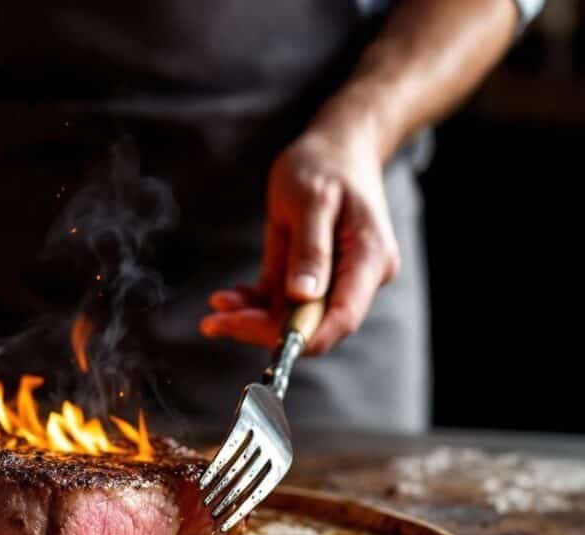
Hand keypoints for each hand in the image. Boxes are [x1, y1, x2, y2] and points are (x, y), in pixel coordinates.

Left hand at [201, 126, 400, 354]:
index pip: (340, 318)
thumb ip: (310, 249)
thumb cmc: (325, 166)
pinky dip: (252, 305)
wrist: (334, 149)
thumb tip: (303, 295)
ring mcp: (332, 282)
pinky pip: (279, 303)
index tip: (250, 330)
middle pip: (311, 324)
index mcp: (369, 261)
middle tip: (215, 322)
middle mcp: (356, 280)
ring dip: (250, 319)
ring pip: (290, 319)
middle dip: (262, 328)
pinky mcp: (309, 278)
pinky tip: (227, 299)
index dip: (298, 336)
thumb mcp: (311, 200)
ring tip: (215, 311)